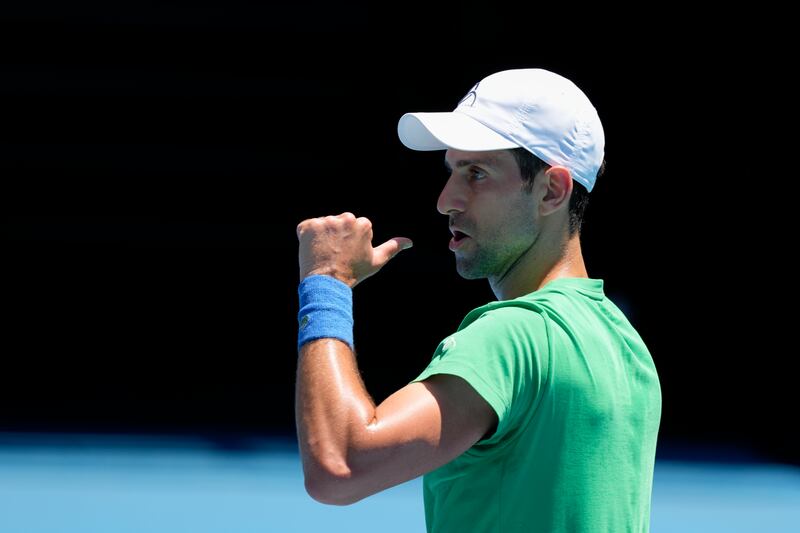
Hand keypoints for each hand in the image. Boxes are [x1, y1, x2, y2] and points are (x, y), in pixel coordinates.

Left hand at [296, 212, 412, 287]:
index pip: (355, 227)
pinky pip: (306, 228)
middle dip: (337, 236)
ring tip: (325, 254)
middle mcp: (345, 218)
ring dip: (322, 237)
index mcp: (363, 224)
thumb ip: (393, 247)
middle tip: (336, 255)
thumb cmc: (353, 273)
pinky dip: (307, 238)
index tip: (349, 254)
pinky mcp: (307, 226)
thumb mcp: (377, 261)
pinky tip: (312, 251)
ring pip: (323, 226)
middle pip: (339, 223)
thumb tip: (410, 242)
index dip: (351, 242)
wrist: (327, 284)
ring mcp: (324, 221)